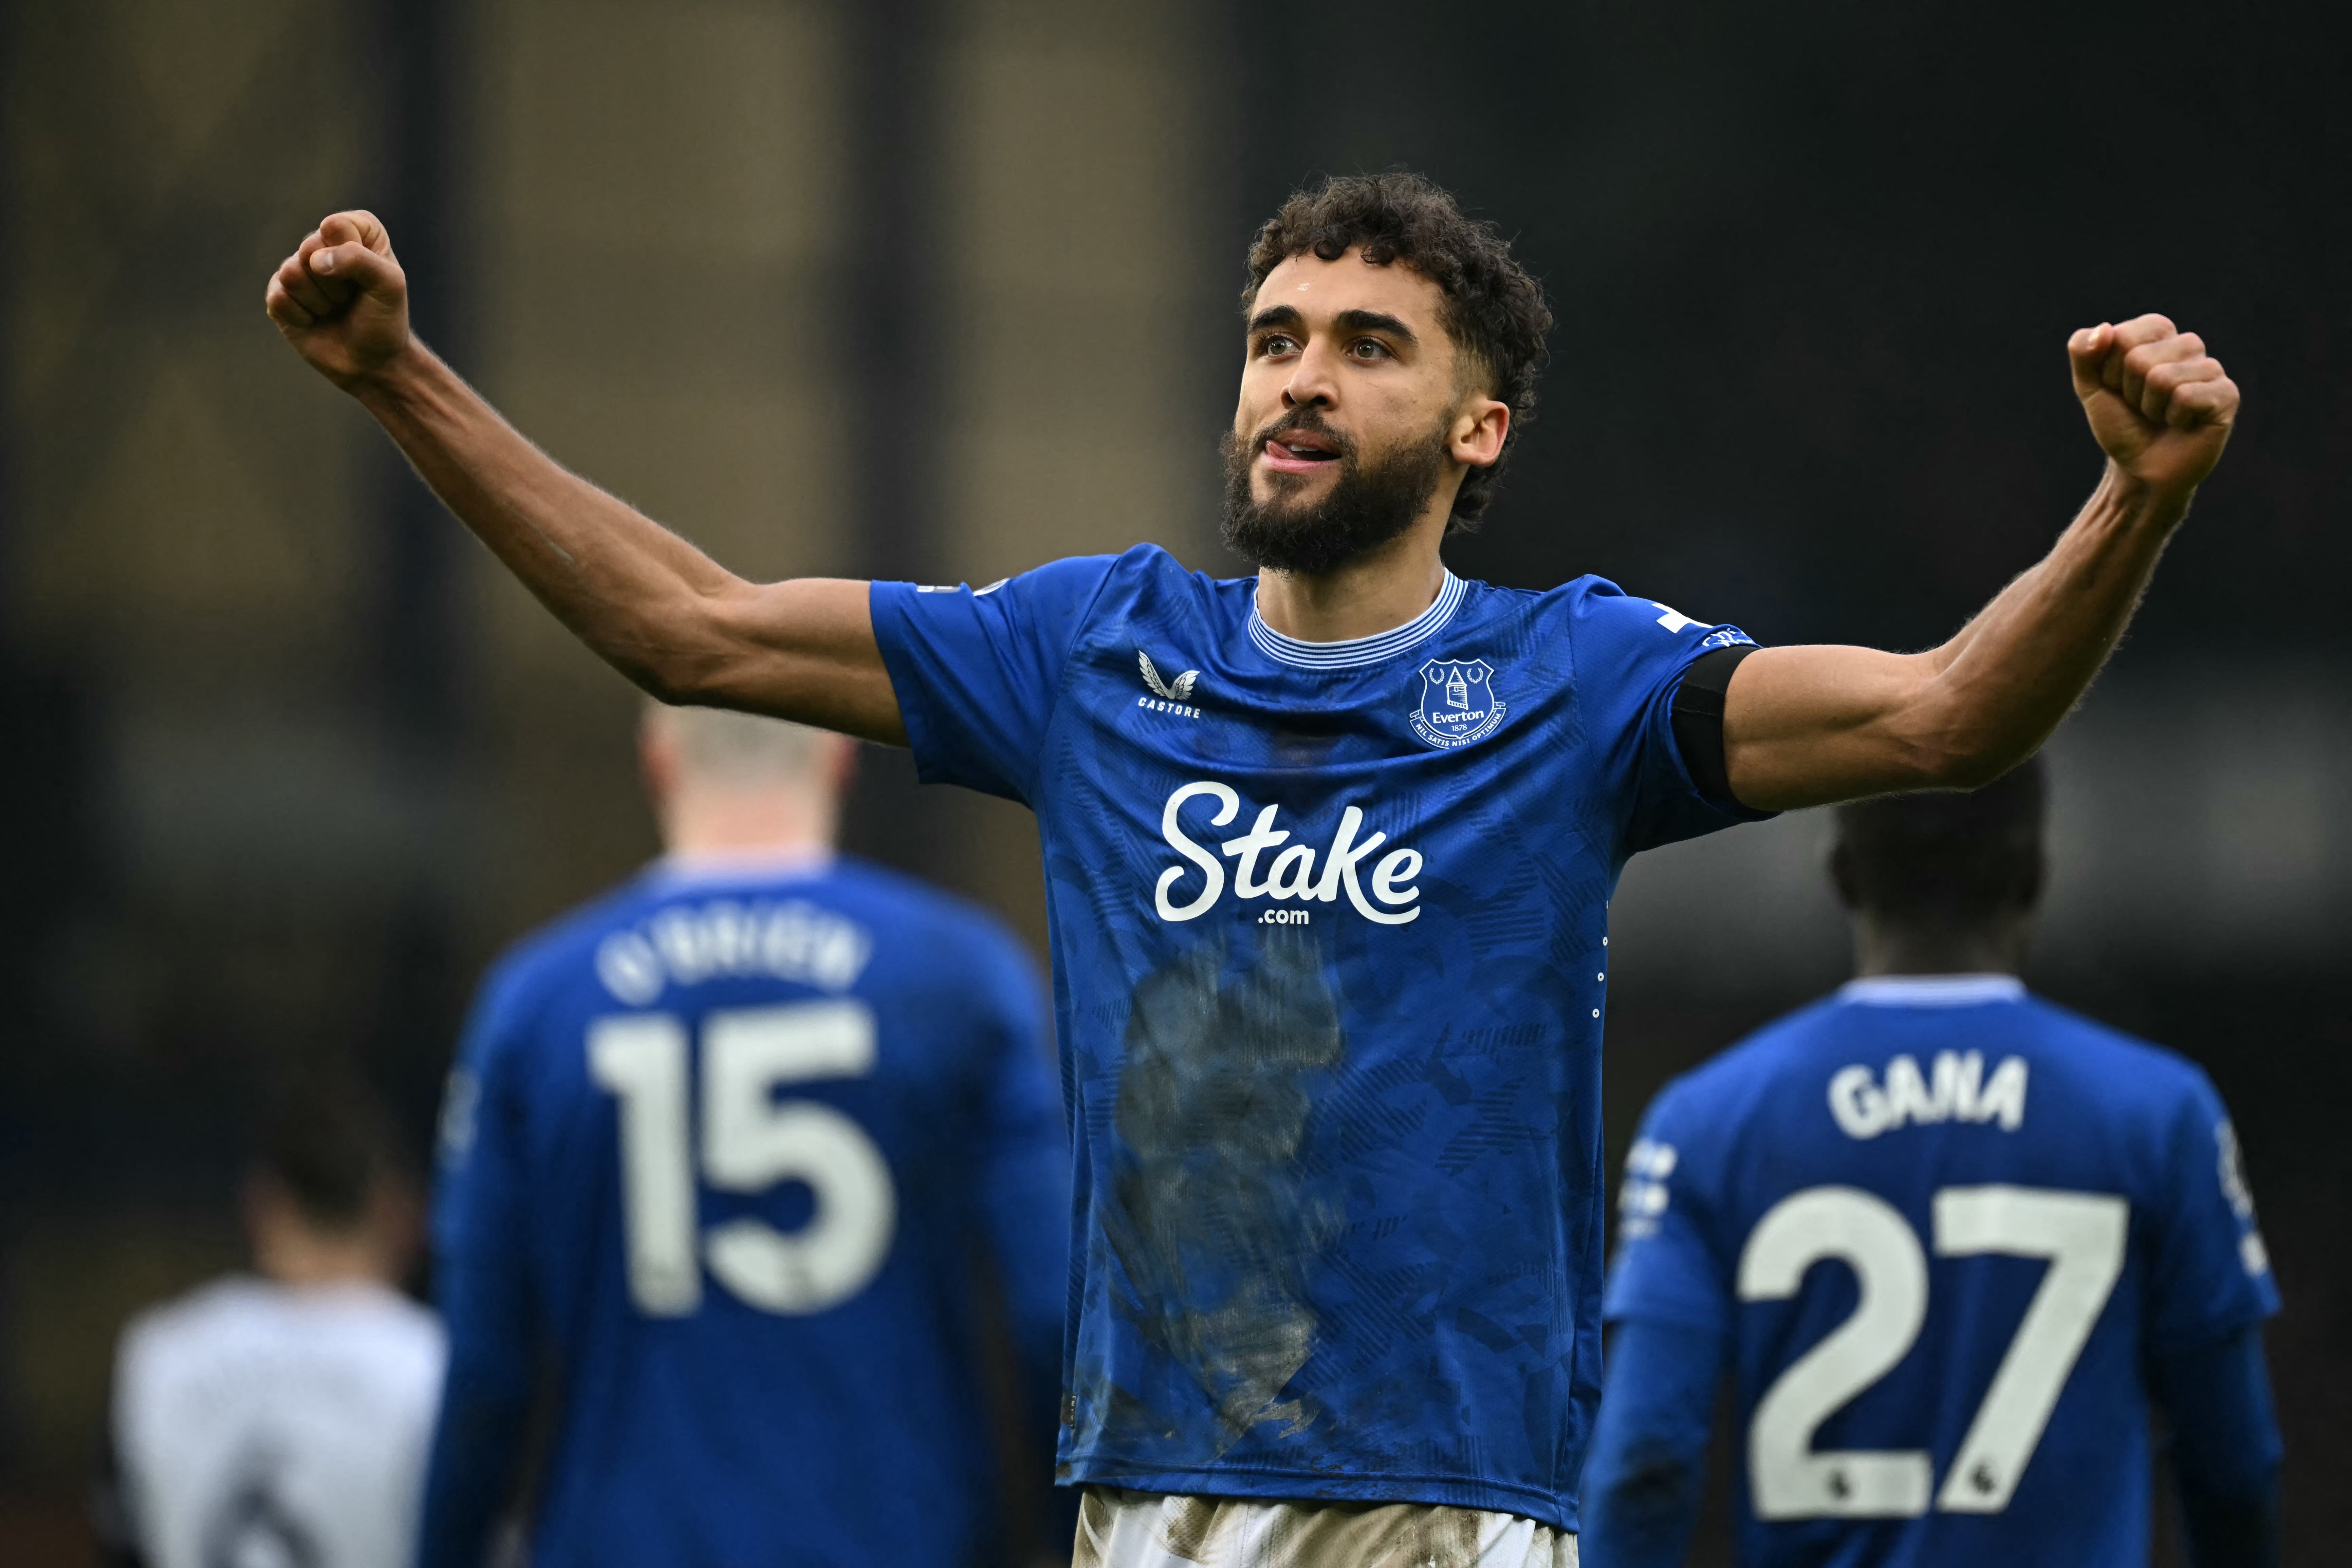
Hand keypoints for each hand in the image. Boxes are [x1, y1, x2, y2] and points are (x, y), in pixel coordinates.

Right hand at [264, 210, 410, 389]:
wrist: (372, 362)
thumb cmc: (384, 319)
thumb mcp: (390, 285)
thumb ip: (359, 259)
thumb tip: (314, 261)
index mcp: (354, 230)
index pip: (335, 226)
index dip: (352, 256)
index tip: (369, 278)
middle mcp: (322, 243)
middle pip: (308, 248)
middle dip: (335, 283)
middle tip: (350, 298)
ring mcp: (297, 268)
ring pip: (291, 273)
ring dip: (320, 301)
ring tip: (334, 309)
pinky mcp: (279, 295)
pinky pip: (278, 298)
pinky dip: (302, 317)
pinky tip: (315, 321)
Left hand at [2067, 313, 2237, 497]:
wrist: (2140, 469)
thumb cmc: (2121, 425)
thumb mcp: (2090, 388)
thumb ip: (2083, 352)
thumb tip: (2103, 328)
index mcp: (2157, 333)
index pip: (2121, 336)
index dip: (2109, 371)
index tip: (2119, 390)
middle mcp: (2188, 344)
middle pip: (2138, 358)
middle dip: (2128, 392)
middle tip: (2141, 408)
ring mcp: (2211, 368)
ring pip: (2162, 378)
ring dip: (2150, 407)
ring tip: (2160, 416)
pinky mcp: (2227, 394)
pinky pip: (2187, 397)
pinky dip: (2174, 418)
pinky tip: (2182, 424)